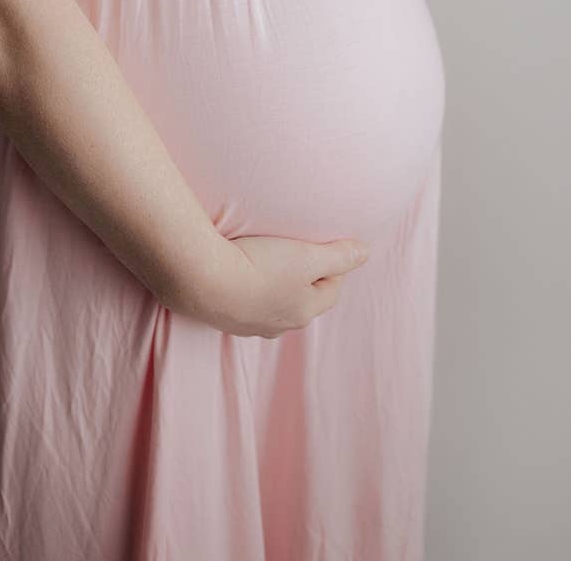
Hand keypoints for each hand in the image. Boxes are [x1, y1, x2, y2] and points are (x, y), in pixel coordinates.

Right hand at [181, 231, 372, 337]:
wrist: (204, 280)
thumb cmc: (260, 266)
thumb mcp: (307, 256)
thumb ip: (340, 255)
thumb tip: (366, 252)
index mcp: (304, 311)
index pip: (330, 289)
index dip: (332, 266)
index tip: (323, 244)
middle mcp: (279, 325)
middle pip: (302, 299)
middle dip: (303, 277)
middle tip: (295, 250)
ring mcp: (248, 324)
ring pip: (271, 302)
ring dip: (273, 284)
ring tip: (264, 258)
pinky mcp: (222, 317)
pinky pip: (243, 302)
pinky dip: (246, 288)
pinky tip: (236, 270)